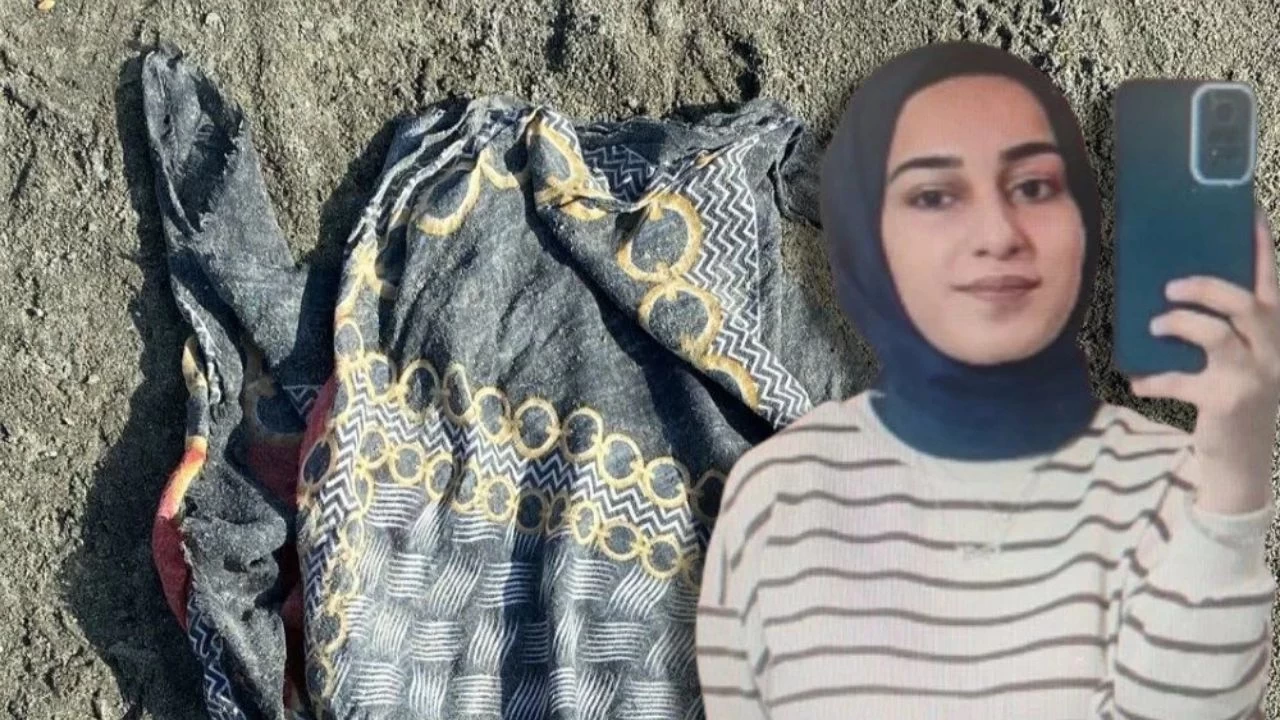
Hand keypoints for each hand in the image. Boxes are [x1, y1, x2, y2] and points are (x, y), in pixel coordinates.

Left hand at [1130, 209, 1279, 514]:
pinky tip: (1137, 381)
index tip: (1250, 216)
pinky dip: (1154, 380)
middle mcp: (1273, 350)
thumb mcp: (1245, 360)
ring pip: (1217, 335)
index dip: (1263, 249)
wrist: (1245, 463)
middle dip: (1205, 288)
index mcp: (1277, 333)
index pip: (1272, 282)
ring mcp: (1252, 376)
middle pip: (1244, 303)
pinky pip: (1181, 381)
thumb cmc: (1237, 399)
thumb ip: (1229, 327)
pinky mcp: (1225, 401)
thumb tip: (1174, 289)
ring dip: (1180, 324)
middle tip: (1170, 287)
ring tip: (1154, 326)